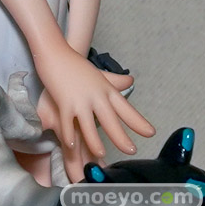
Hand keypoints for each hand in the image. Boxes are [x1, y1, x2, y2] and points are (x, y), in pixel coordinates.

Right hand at [34, 46, 154, 178]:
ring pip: (89, 125)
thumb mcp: (98, 73)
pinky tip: (71, 145)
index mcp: (105, 89)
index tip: (150, 133)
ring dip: (95, 141)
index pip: (125, 107)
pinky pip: (67, 122)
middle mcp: (95, 95)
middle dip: (121, 137)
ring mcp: (79, 99)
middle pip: (110, 119)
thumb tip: (131, 81)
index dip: (138, 122)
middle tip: (131, 150)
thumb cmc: (75, 64)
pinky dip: (69, 134)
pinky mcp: (63, 102)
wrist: (54, 52)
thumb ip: (115, 80)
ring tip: (101, 153)